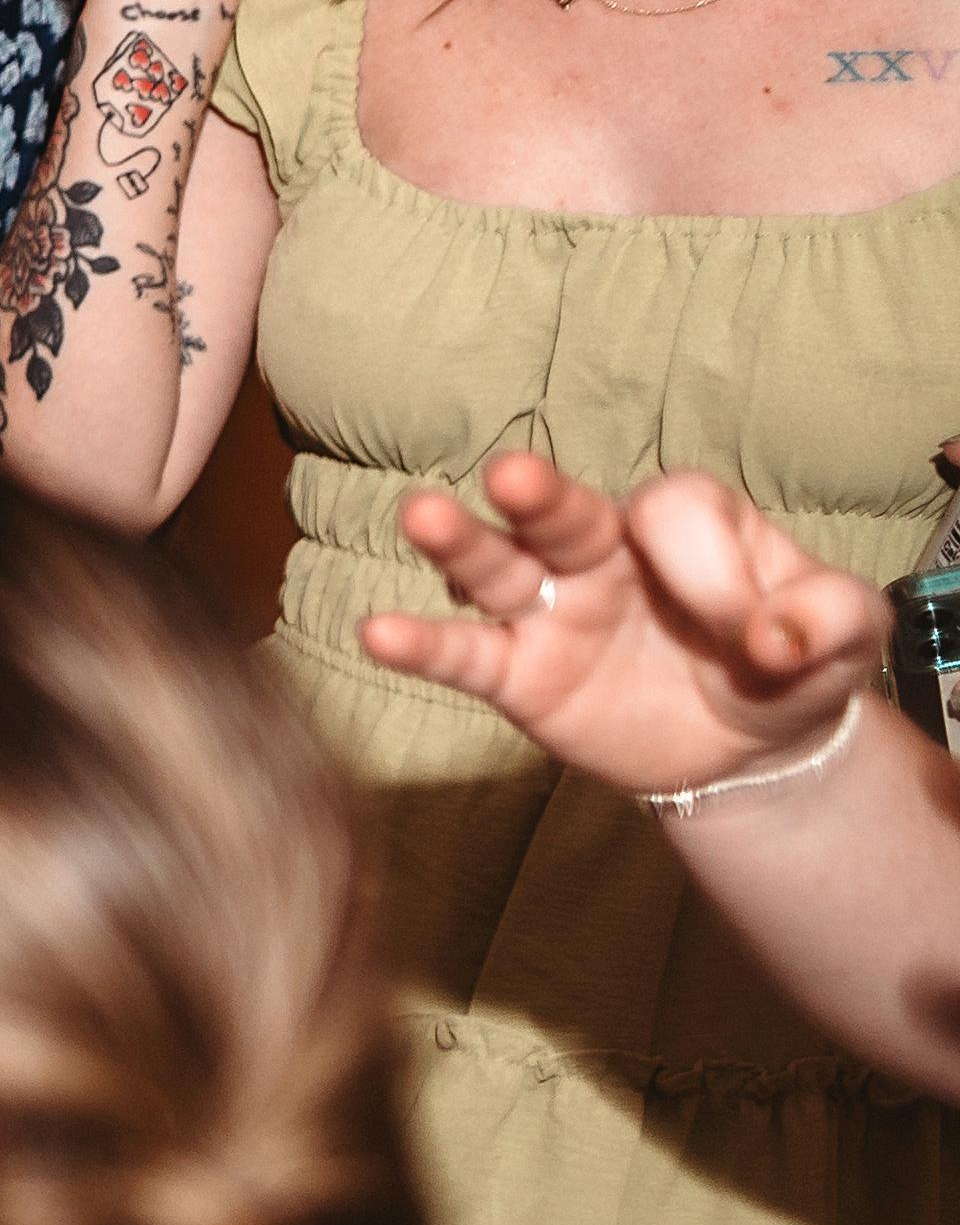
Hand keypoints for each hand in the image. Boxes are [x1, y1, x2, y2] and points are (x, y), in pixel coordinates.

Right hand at [360, 446, 883, 798]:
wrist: (751, 747)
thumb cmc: (792, 664)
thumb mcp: (847, 633)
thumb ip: (832, 617)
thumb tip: (774, 639)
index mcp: (687, 523)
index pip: (677, 517)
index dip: (713, 573)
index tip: (759, 638)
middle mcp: (605, 551)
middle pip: (564, 511)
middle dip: (539, 496)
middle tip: (511, 477)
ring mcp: (554, 611)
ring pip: (499, 566)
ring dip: (459, 544)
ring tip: (421, 517)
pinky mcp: (520, 674)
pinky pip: (466, 657)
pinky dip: (422, 646)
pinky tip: (378, 632)